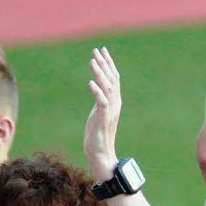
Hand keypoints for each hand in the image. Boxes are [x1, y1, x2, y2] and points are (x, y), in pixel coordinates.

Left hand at [84, 47, 120, 180]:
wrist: (101, 154)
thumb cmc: (97, 137)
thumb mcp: (98, 114)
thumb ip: (100, 101)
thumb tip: (96, 89)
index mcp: (114, 102)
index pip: (113, 79)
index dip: (108, 64)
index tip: (102, 51)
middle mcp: (115, 104)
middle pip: (111, 80)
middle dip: (104, 64)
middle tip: (97, 50)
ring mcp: (110, 111)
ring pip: (107, 88)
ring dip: (100, 74)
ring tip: (92, 61)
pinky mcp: (103, 119)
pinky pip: (102, 103)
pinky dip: (97, 92)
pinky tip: (90, 83)